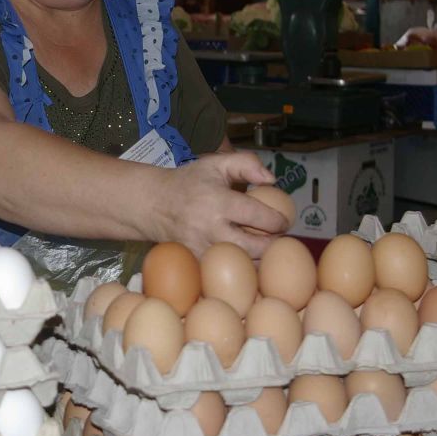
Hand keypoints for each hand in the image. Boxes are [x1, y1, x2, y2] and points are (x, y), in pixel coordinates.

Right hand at [152, 151, 288, 258]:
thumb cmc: (189, 182)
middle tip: (276, 238)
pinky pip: (227, 272)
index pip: (260, 217)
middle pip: (257, 247)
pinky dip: (241, 268)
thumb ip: (247, 163)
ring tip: (263, 248)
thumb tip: (272, 180)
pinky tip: (245, 259)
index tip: (283, 222)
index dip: (279, 221)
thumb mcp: (216, 163)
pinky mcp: (197, 263)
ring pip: (244, 264)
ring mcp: (203, 250)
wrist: (153, 205)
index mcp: (219, 202)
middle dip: (274, 244)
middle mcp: (211, 229)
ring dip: (260, 258)